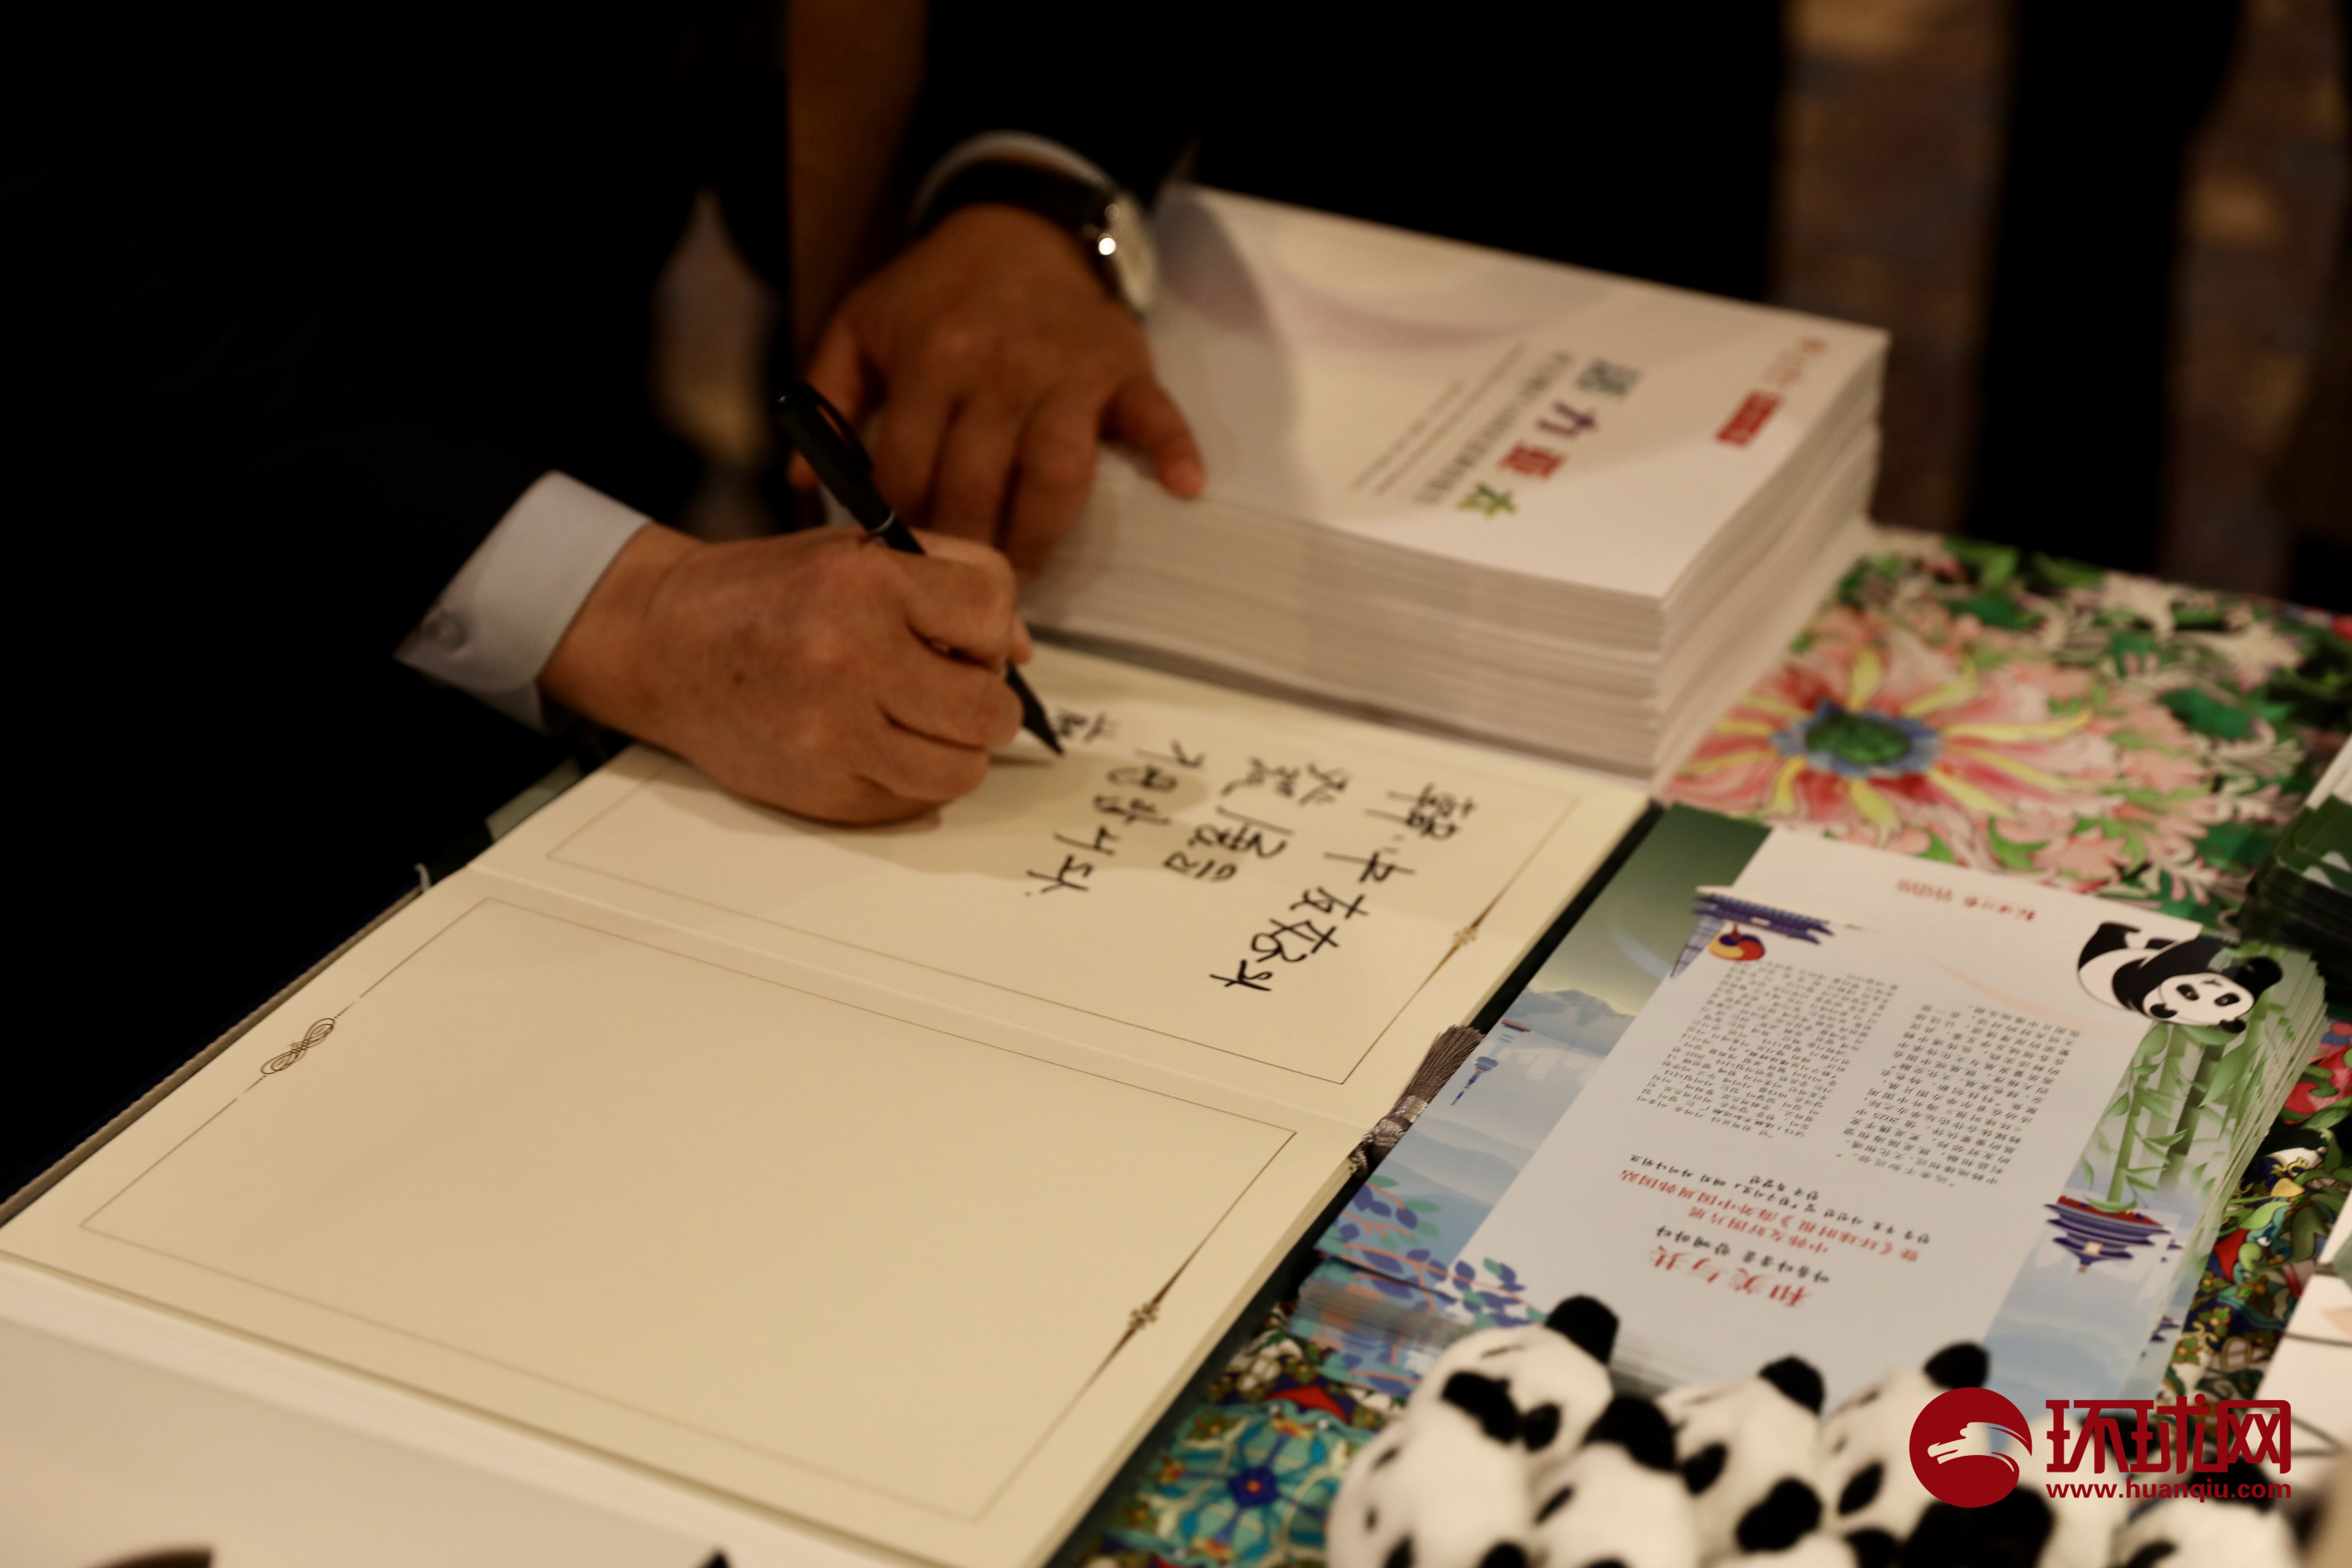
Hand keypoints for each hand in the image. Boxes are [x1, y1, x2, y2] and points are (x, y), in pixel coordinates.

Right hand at [541, 523, 1030, 823]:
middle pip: (986, 711)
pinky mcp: (820, 792)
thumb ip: (956, 578)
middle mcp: (848, 659)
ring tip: (922, 723)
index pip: (989, 616)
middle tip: (955, 690)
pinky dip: (913, 782)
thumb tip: (1020, 650)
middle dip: (986, 703)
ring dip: (957, 751)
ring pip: (961, 772)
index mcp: (863, 583)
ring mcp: (832, 736)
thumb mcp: (860, 550)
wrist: (665, 645)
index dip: (988, 632)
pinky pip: (913, 805)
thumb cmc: (771, 594)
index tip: (963, 636)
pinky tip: (879, 747)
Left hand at [801, 201, 1204, 575]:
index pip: (908, 471)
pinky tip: (1184, 486)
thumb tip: (802, 480)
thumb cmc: (935, 289)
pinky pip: (1155, 413)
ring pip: (1056, 475)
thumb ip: (824, 398)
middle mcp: (999, 369)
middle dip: (963, 547)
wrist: (1016, 224)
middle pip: (978, 487)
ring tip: (1020, 575)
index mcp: (931, 361)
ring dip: (1040, 538)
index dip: (898, 525)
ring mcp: (1066, 371)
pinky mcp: (1121, 366)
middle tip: (955, 584)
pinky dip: (1173, 449)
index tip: (898, 559)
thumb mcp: (861, 325)